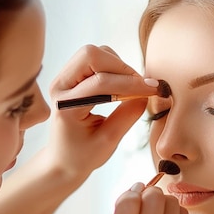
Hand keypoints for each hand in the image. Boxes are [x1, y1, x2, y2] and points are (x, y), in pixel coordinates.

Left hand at [45, 45, 157, 183]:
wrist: (63, 160)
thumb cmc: (84, 155)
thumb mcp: (109, 141)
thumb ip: (128, 115)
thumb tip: (146, 93)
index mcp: (66, 106)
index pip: (101, 82)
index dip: (131, 84)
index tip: (153, 89)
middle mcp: (59, 86)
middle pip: (91, 55)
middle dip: (121, 67)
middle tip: (141, 86)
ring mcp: (63, 78)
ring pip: (94, 53)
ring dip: (118, 66)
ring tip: (131, 88)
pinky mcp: (70, 76)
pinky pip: (94, 59)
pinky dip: (113, 67)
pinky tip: (122, 86)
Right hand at [108, 184, 193, 213]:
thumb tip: (139, 188)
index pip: (126, 206)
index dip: (132, 192)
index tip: (134, 193)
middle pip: (153, 201)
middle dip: (150, 193)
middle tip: (148, 199)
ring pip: (172, 207)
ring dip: (165, 201)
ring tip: (159, 212)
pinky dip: (176, 213)